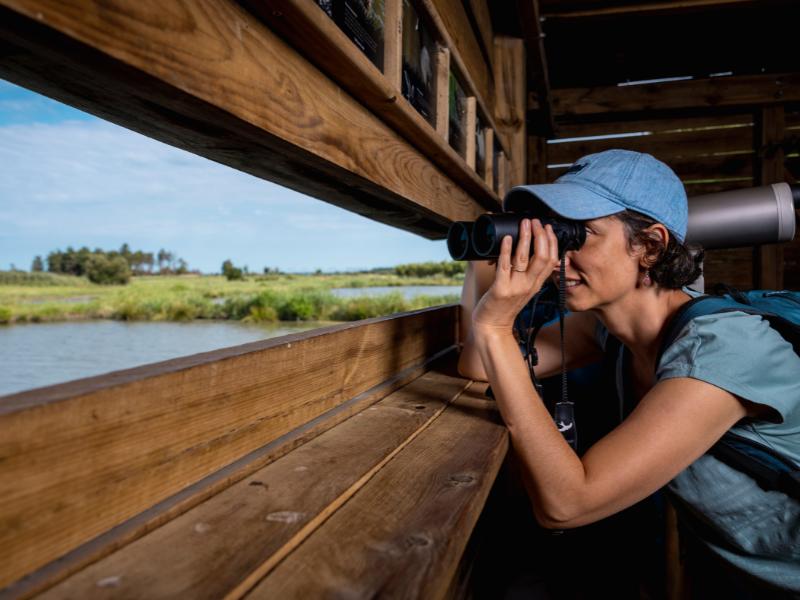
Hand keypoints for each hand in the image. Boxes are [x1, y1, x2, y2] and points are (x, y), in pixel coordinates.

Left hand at [472, 218, 559, 334]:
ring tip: (525, 224)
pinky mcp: (500, 290)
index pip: (552, 260)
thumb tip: (527, 251)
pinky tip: (507, 239)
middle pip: (542, 257)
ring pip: (525, 259)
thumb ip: (529, 274)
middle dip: (540, 236)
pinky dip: (506, 251)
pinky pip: (505, 267)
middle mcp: (529, 285)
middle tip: (535, 222)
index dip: (552, 242)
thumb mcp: (523, 289)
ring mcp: (515, 287)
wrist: (492, 327)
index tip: (547, 228)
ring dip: (526, 238)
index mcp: (536, 284)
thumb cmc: (504, 306)